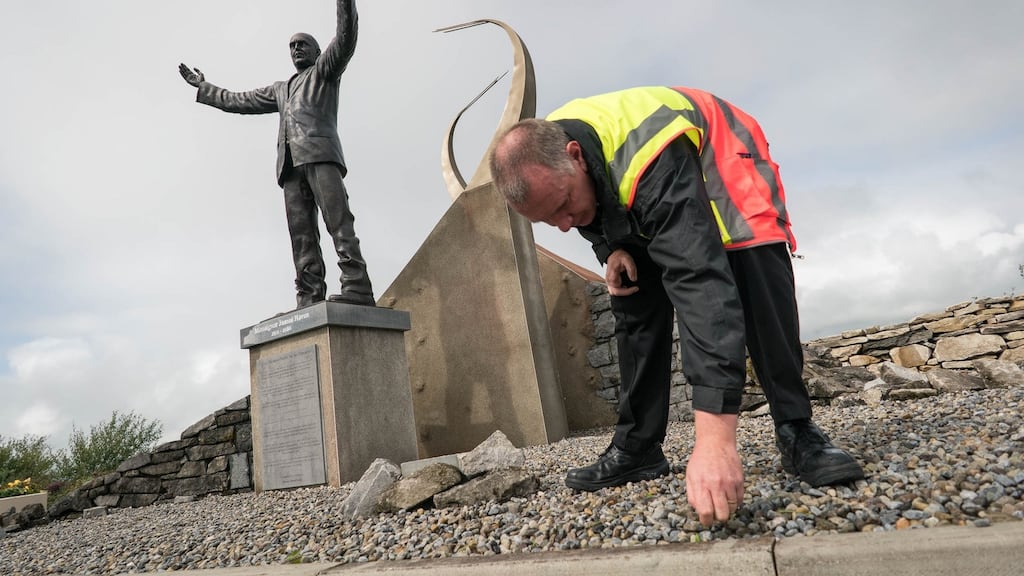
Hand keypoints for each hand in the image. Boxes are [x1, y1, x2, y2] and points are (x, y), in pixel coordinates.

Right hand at [178, 63, 204, 86]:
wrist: (202, 84)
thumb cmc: (202, 80)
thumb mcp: (200, 73)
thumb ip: (197, 70)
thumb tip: (193, 67)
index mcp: (193, 75)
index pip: (188, 70)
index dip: (185, 67)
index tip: (183, 64)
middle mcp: (190, 77)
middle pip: (185, 71)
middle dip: (183, 68)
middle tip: (180, 64)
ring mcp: (189, 79)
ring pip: (184, 73)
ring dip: (181, 70)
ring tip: (179, 66)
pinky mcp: (188, 81)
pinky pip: (184, 76)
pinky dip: (182, 73)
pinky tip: (180, 70)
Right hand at [605, 249, 638, 295]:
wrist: (614, 253)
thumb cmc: (619, 256)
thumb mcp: (627, 260)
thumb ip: (631, 269)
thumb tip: (633, 279)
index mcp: (612, 276)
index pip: (618, 290)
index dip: (628, 291)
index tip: (636, 288)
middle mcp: (608, 280)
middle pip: (615, 293)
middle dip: (626, 293)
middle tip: (634, 288)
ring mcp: (609, 281)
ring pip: (614, 292)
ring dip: (623, 292)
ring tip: (630, 288)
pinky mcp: (611, 281)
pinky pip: (615, 289)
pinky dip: (621, 290)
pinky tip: (626, 286)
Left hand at [686, 411, 743, 525]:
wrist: (716, 443)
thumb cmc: (701, 460)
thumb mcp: (690, 476)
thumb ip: (693, 495)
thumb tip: (699, 511)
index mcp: (701, 485)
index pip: (705, 512)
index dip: (706, 521)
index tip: (707, 521)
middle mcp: (716, 485)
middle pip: (723, 514)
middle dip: (719, 517)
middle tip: (716, 512)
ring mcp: (729, 483)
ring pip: (733, 508)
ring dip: (728, 508)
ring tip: (722, 500)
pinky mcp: (739, 480)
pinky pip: (740, 499)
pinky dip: (736, 501)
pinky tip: (729, 494)